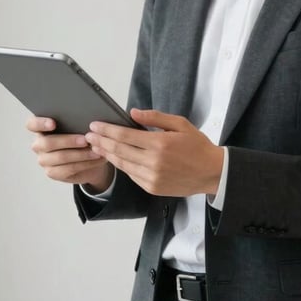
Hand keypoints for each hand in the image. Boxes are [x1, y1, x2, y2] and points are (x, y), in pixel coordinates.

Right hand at [26, 116, 114, 190]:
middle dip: (68, 141)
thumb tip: (87, 118)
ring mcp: (44, 160)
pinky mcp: (52, 172)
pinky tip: (95, 158)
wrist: (89, 159)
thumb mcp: (79, 127)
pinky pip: (68, 169)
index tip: (53, 123)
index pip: (32, 124)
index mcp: (41, 129)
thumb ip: (77, 121)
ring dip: (80, 154)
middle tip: (85, 139)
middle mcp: (39, 144)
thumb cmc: (81, 138)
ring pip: (60, 157)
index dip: (40, 123)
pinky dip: (84, 163)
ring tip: (95, 150)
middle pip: (47, 143)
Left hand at [85, 108, 223, 196]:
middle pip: (119, 150)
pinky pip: (131, 175)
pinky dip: (121, 165)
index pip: (125, 135)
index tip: (94, 125)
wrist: (212, 173)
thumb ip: (155, 117)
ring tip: (96, 146)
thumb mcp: (180, 124)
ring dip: (107, 154)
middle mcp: (153, 162)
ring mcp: (152, 177)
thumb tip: (132, 112)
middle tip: (88, 135)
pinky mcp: (152, 188)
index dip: (107, 130)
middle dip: (101, 141)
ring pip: (122, 164)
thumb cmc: (197, 145)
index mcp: (160, 143)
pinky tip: (114, 158)